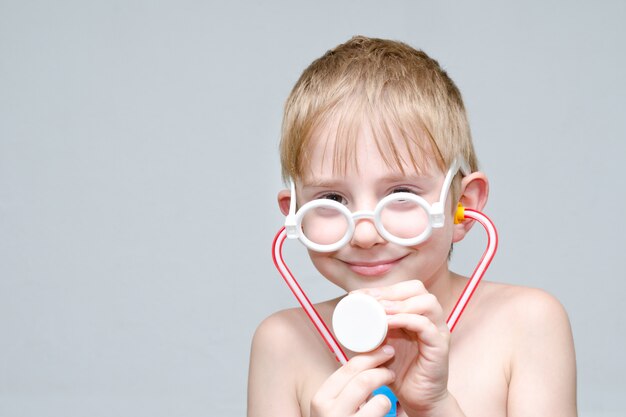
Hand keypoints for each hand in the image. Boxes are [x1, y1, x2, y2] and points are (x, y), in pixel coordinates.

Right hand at [310, 345, 396, 416]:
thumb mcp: (332, 405)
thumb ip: (344, 386)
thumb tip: (367, 357)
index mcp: (321, 398)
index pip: (348, 368)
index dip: (369, 356)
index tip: (382, 351)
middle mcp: (330, 412)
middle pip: (363, 379)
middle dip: (382, 369)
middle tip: (390, 368)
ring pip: (379, 399)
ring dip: (388, 395)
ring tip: (389, 395)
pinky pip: (383, 413)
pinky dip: (389, 410)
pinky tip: (385, 412)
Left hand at [355, 280, 450, 415]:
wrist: (416, 399)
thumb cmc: (400, 370)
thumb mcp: (381, 344)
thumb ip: (371, 329)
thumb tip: (349, 314)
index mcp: (416, 314)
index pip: (403, 289)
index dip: (381, 288)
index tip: (358, 295)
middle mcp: (430, 319)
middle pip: (418, 288)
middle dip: (390, 291)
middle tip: (370, 301)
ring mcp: (437, 331)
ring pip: (427, 302)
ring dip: (399, 303)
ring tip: (380, 310)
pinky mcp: (440, 346)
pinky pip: (426, 326)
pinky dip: (406, 319)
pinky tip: (389, 323)